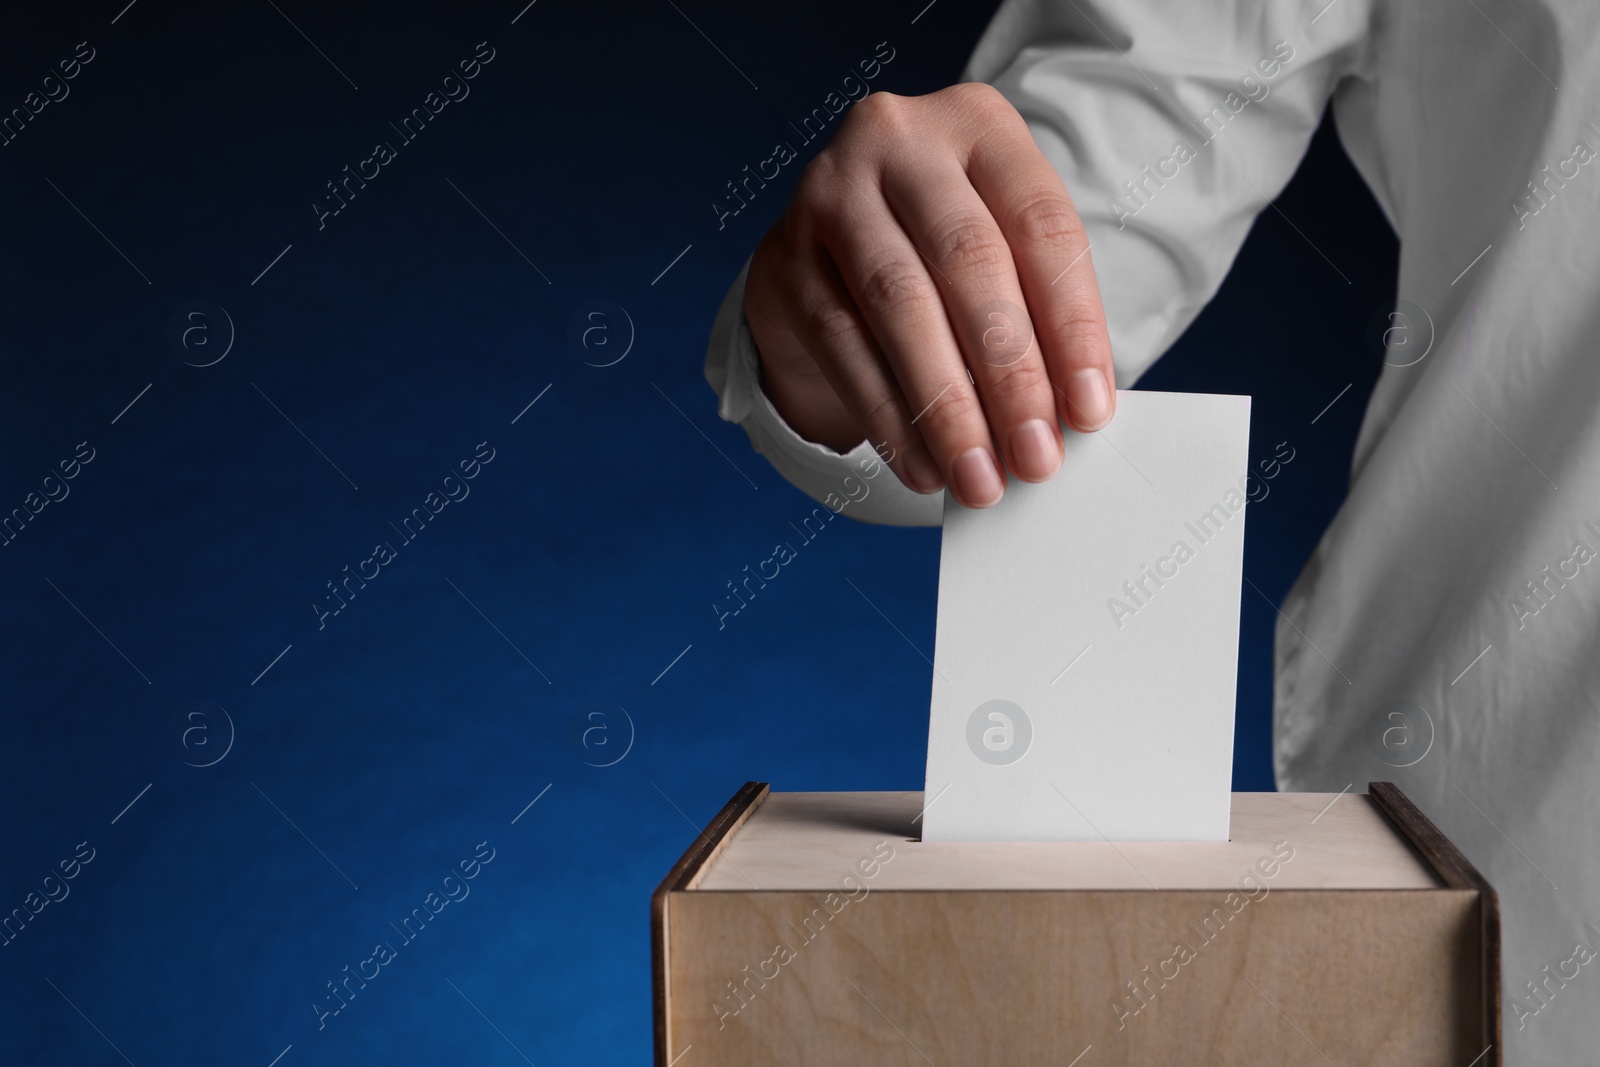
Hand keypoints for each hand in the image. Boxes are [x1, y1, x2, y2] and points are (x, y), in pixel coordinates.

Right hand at [745, 83, 1115, 507]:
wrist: (827, 243)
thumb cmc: (941, 251)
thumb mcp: (1001, 250)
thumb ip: (1036, 312)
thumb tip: (1070, 417)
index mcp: (979, 125)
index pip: (1041, 225)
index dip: (1073, 326)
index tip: (1090, 413)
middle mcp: (899, 142)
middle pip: (969, 262)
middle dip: (1010, 374)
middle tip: (1036, 459)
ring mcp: (832, 195)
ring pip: (901, 307)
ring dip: (947, 408)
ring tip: (979, 478)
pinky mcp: (787, 259)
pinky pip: (844, 348)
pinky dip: (890, 417)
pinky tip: (922, 466)